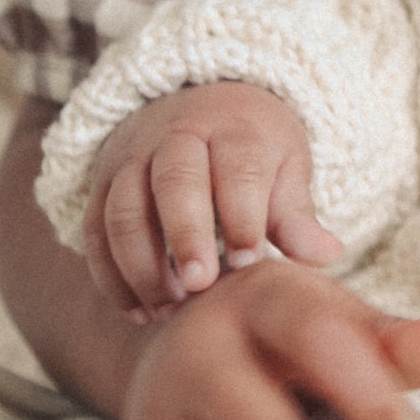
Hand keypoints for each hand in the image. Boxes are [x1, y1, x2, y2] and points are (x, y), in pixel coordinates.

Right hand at [84, 82, 343, 316]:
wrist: (198, 107)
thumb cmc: (253, 151)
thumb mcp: (285, 168)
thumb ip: (296, 215)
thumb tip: (324, 255)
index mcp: (234, 129)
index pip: (236, 168)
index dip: (242, 215)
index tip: (249, 261)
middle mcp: (176, 137)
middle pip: (173, 181)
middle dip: (184, 235)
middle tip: (200, 285)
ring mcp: (132, 160)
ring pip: (123, 208)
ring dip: (142, 264)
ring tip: (170, 308)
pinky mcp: (102, 187)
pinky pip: (95, 231)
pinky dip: (111, 275)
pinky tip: (139, 311)